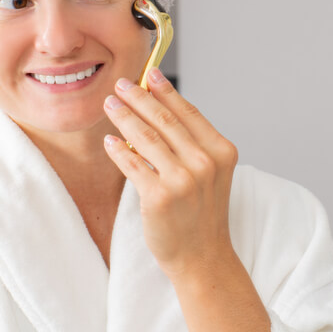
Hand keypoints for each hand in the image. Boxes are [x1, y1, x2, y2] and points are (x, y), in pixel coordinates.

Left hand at [102, 67, 239, 280]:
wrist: (202, 257)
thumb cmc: (202, 213)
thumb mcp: (211, 173)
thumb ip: (193, 144)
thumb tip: (161, 108)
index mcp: (222, 152)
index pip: (189, 113)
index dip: (167, 91)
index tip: (150, 74)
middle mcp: (205, 163)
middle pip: (166, 120)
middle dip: (140, 97)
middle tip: (122, 84)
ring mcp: (183, 180)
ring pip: (147, 137)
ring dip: (125, 116)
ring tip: (110, 104)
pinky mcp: (159, 197)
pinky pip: (133, 164)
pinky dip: (119, 150)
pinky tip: (109, 140)